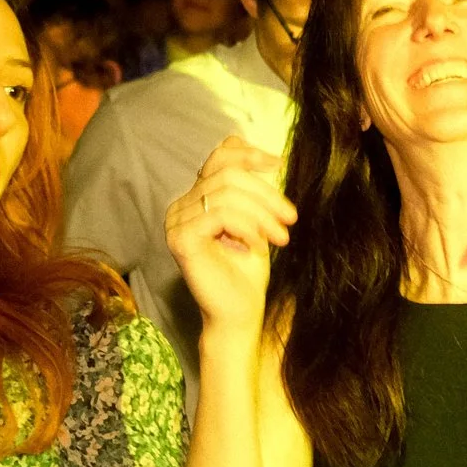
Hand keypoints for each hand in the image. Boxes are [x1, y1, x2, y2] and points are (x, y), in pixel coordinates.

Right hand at [164, 136, 291, 336]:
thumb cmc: (247, 271)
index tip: (280, 164)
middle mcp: (180, 206)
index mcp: (196, 198)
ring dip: (262, 213)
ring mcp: (176, 222)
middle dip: (266, 194)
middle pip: (227, 174)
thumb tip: (272, 157)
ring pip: (226, 193)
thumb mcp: (256, 221)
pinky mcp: (181, 239)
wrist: (239, 312)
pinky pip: (220, 215)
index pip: (219, 157)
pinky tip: (259, 246)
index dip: (250, 154)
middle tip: (290, 217)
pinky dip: (247, 227)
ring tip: (281, 237)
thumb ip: (253, 191)